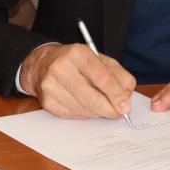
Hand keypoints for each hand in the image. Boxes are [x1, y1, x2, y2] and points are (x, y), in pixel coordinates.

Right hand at [19, 43, 136, 119]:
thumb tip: (126, 98)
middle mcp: (61, 68)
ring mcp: (51, 86)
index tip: (125, 106)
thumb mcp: (99, 59)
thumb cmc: (75, 62)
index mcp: (77, 53)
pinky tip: (85, 105)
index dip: (117, 95)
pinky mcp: (47, 102)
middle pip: (92, 98)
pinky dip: (84, 114)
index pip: (102, 78)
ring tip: (101, 106)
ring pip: (84, 110)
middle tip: (118, 112)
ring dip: (97, 112)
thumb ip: (118, 75)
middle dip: (109, 109)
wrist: (43, 64)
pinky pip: (73, 115)